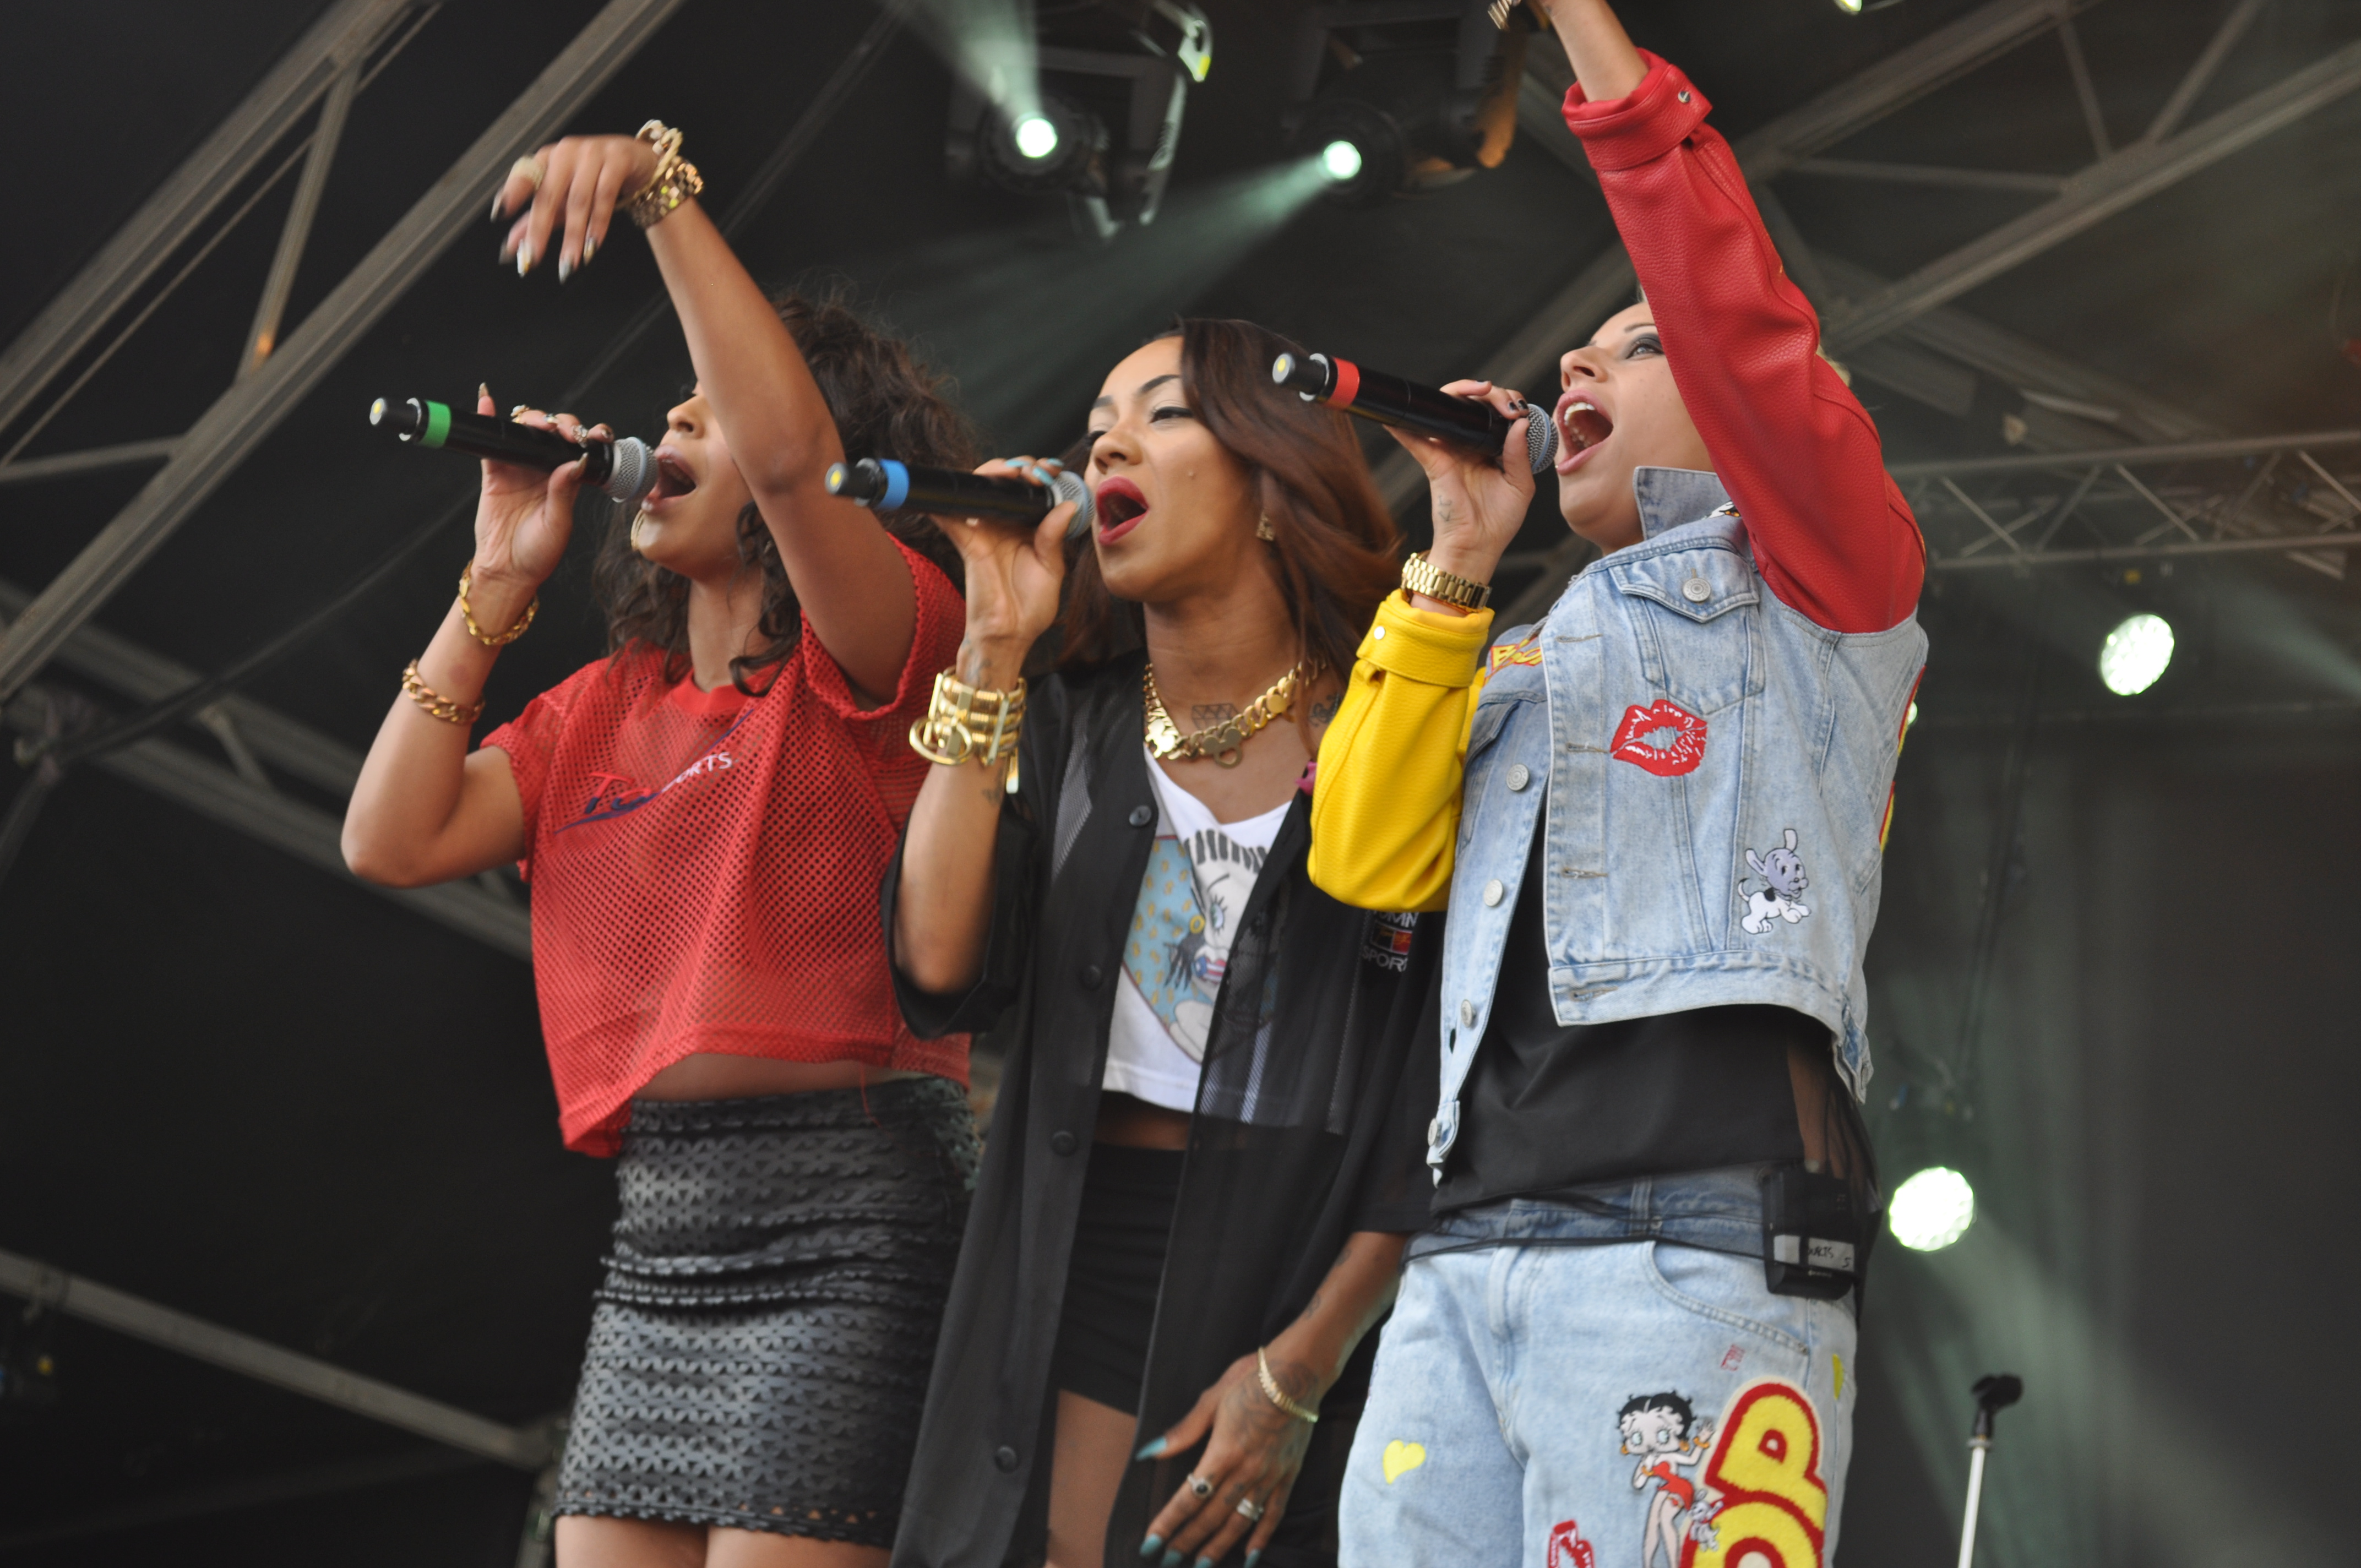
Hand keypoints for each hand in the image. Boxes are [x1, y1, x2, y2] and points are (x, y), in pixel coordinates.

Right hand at [467, 389, 598, 600]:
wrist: (507, 568)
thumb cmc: (538, 552)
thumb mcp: (558, 524)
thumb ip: (564, 492)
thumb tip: (575, 462)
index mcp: (567, 481)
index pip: (580, 449)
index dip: (587, 436)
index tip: (592, 435)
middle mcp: (545, 470)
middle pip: (553, 433)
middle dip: (559, 424)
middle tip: (562, 431)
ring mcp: (519, 468)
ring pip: (525, 432)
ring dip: (531, 419)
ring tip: (535, 421)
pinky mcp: (494, 472)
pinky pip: (491, 442)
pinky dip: (488, 419)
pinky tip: (487, 402)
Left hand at [493, 134, 661, 279]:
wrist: (635, 160)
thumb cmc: (592, 179)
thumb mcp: (562, 199)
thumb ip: (535, 221)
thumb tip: (510, 250)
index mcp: (547, 158)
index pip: (525, 174)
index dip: (512, 193)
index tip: (499, 216)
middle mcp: (566, 152)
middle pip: (550, 194)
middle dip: (540, 229)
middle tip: (533, 260)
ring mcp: (593, 154)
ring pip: (580, 200)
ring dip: (573, 236)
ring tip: (568, 265)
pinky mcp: (617, 160)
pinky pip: (606, 196)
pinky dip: (599, 224)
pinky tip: (592, 247)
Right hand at [941, 457, 1073, 684]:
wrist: (1011, 635)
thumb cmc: (1030, 607)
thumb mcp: (1052, 568)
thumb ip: (1055, 536)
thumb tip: (1066, 506)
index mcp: (1025, 528)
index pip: (1029, 491)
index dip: (1041, 474)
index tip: (1054, 471)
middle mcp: (1003, 525)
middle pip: (1004, 482)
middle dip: (1021, 467)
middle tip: (1038, 473)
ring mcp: (983, 531)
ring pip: (980, 488)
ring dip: (996, 472)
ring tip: (1016, 474)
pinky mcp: (968, 543)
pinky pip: (951, 516)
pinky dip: (948, 500)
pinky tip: (961, 486)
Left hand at [1139, 1350, 1316, 1566]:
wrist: (1299, 1372)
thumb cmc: (1251, 1379)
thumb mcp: (1211, 1399)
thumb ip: (1183, 1431)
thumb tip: (1150, 1452)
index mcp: (1223, 1452)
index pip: (1189, 1497)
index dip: (1168, 1523)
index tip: (1150, 1544)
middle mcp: (1246, 1471)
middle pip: (1211, 1516)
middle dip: (1187, 1542)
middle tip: (1167, 1562)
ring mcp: (1269, 1476)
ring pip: (1239, 1522)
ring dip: (1218, 1547)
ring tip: (1200, 1566)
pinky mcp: (1288, 1475)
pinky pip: (1274, 1514)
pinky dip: (1261, 1537)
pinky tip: (1249, 1556)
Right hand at [1387, 379, 1534, 590]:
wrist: (1476, 548)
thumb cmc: (1497, 523)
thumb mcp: (1520, 486)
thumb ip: (1520, 454)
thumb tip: (1520, 424)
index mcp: (1491, 449)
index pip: (1496, 414)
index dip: (1507, 402)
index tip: (1517, 412)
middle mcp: (1469, 446)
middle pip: (1471, 404)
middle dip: (1488, 392)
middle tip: (1501, 400)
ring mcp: (1449, 451)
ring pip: (1446, 410)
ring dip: (1459, 391)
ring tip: (1480, 391)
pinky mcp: (1434, 462)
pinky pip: (1415, 438)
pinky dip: (1404, 425)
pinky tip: (1399, 414)